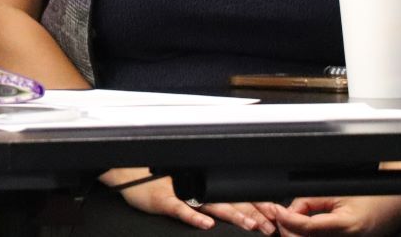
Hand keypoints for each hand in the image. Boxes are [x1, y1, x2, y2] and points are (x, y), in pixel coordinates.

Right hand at [101, 168, 277, 231]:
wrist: (127, 174)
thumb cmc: (155, 181)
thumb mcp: (185, 188)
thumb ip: (208, 198)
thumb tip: (237, 208)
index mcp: (203, 184)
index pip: (235, 195)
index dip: (256, 205)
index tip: (273, 216)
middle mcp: (195, 187)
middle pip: (229, 201)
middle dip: (252, 214)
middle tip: (269, 227)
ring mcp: (180, 193)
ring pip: (211, 204)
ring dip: (232, 214)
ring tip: (249, 224)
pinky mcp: (163, 200)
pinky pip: (181, 209)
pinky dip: (194, 216)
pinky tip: (206, 224)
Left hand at [272, 195, 400, 235]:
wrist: (393, 206)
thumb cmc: (368, 196)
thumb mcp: (337, 192)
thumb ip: (310, 201)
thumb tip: (289, 211)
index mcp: (346, 225)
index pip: (307, 227)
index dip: (287, 219)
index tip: (276, 210)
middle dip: (287, 229)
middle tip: (279, 214)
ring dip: (293, 234)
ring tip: (288, 220)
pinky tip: (300, 229)